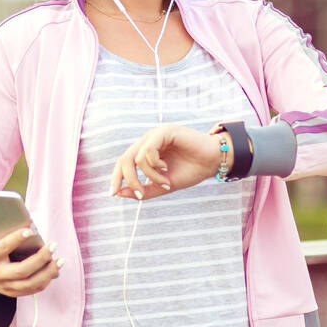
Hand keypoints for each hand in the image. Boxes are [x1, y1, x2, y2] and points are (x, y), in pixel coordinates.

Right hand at [0, 214, 60, 297]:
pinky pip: (32, 290)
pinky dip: (45, 280)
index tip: (30, 230)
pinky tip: (54, 269)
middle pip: (21, 270)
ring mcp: (5, 286)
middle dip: (40, 258)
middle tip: (53, 245)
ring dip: (48, 272)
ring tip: (60, 259)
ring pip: (30, 283)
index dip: (15, 239)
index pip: (3, 248)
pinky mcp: (13, 292)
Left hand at [108, 124, 230, 200]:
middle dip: (128, 179)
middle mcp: (147, 141)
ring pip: (136, 158)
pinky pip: (147, 151)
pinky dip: (154, 165)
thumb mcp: (163, 186)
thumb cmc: (191, 171)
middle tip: (139, 194)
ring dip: (150, 175)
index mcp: (145, 151)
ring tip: (165, 181)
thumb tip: (120, 193)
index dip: (116, 178)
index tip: (113, 194)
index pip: (122, 163)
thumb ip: (144, 190)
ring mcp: (155, 135)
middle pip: (124, 160)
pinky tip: (166, 168)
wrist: (213, 162)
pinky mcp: (164, 131)